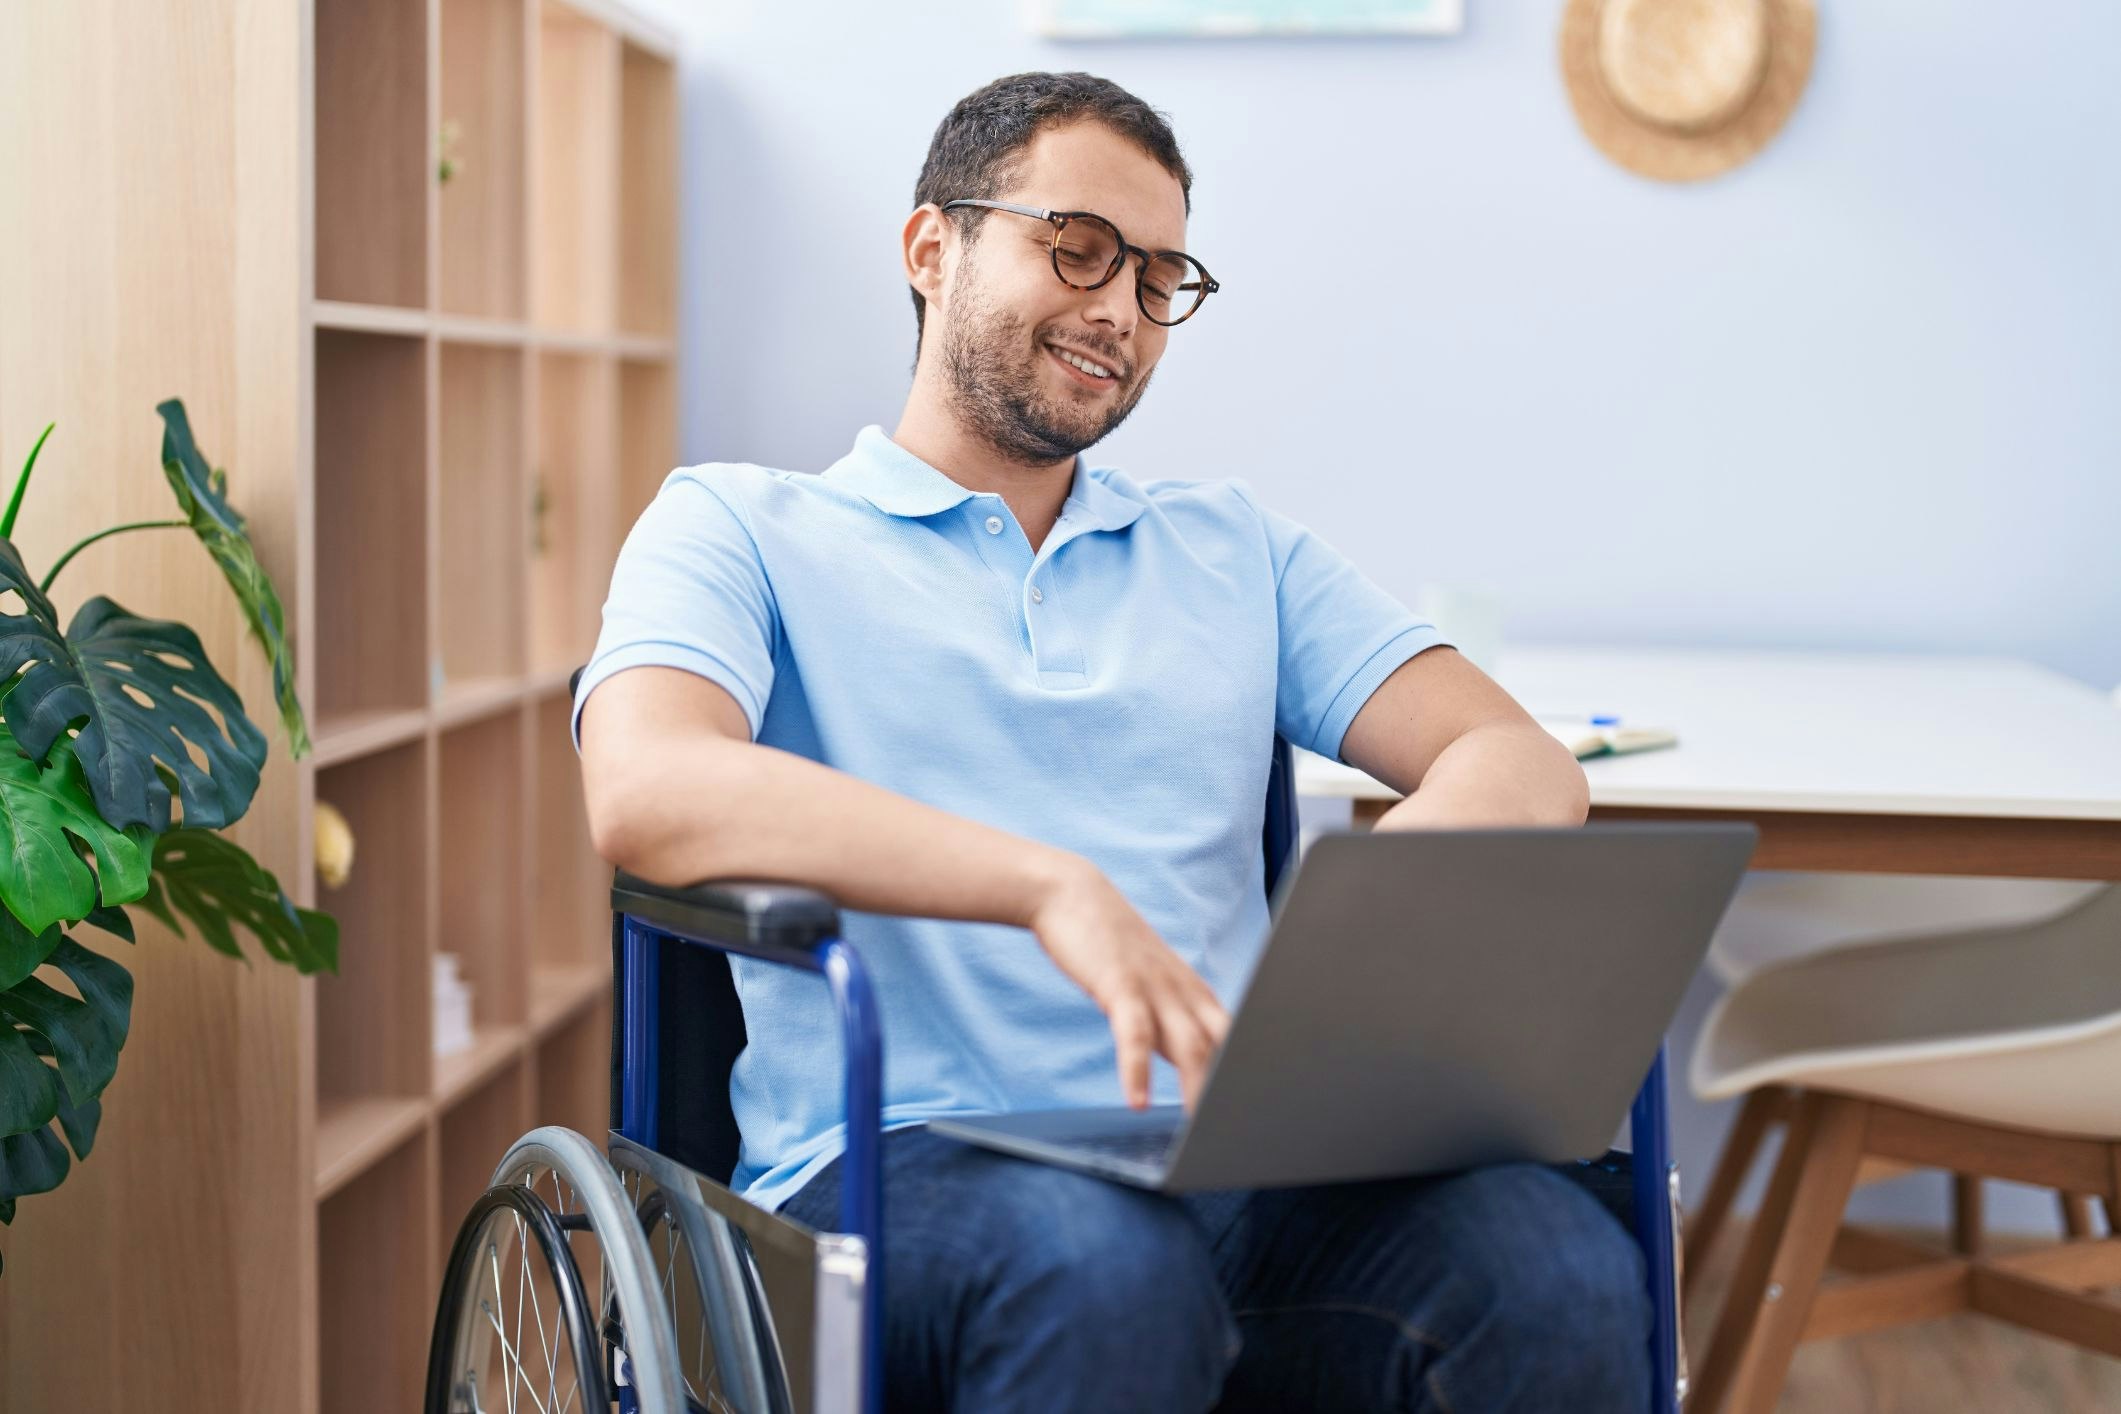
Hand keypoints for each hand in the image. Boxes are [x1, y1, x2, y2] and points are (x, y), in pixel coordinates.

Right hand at [1026, 856, 1229, 1111]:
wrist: (1071, 894)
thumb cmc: (1110, 945)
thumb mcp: (1151, 984)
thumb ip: (1172, 1020)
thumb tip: (1194, 1062)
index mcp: (1194, 992)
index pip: (1235, 1039)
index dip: (1246, 1074)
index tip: (1252, 1109)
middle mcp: (1183, 990)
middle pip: (1223, 1047)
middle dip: (1231, 1090)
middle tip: (1236, 1130)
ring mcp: (1154, 986)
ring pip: (1189, 1045)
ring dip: (1197, 1090)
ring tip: (1198, 1129)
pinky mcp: (1120, 984)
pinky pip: (1134, 1033)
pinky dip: (1137, 1070)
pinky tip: (1137, 1101)